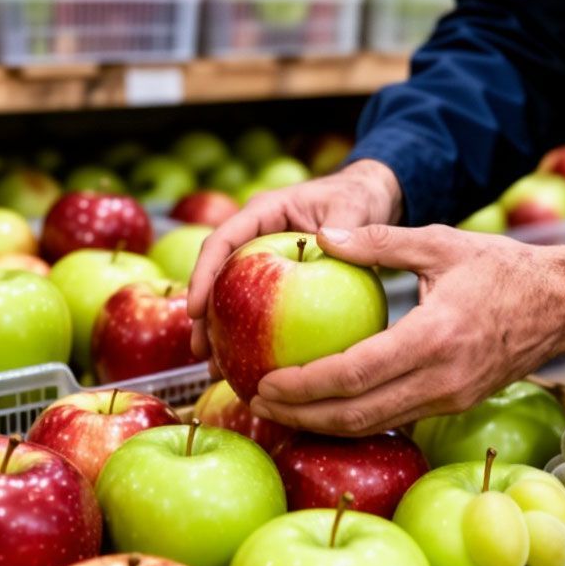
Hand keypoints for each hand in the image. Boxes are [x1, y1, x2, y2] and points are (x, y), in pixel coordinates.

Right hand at [187, 160, 402, 361]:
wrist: (368, 197)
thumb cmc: (358, 197)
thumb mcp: (355, 209)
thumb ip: (346, 227)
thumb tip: (327, 242)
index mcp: (265, 212)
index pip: (223, 240)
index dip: (204, 274)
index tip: (197, 309)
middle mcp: (256, 234)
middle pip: (218, 274)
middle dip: (204, 314)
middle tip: (200, 350)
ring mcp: (263, 258)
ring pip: (231, 296)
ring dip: (221, 330)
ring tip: (214, 368)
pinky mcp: (275, 279)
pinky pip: (256, 307)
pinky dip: (251, 334)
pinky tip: (250, 365)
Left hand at [249, 224, 564, 435]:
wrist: (562, 304)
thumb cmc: (501, 268)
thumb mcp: (440, 242)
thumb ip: (377, 240)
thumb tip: (319, 236)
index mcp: (434, 336)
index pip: (355, 374)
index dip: (304, 385)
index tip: (265, 381)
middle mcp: (442, 379)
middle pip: (357, 415)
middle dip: (301, 414)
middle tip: (257, 402)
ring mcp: (451, 398)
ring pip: (375, 425)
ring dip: (323, 424)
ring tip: (281, 410)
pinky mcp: (455, 404)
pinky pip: (395, 420)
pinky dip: (355, 419)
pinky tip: (325, 408)